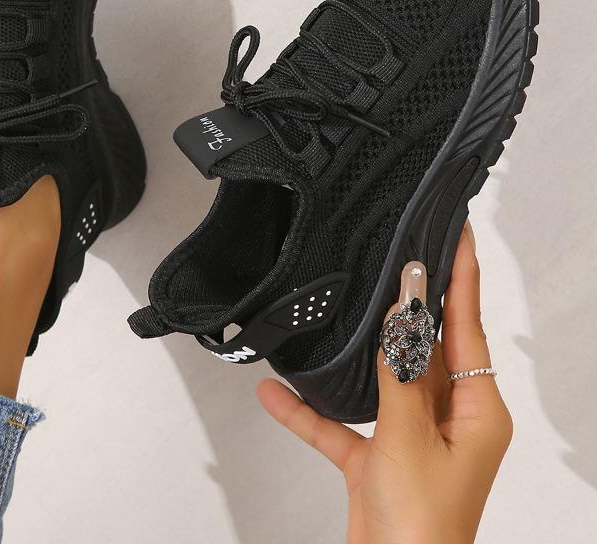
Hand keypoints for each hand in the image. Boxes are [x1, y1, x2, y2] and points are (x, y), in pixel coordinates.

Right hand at [257, 222, 511, 543]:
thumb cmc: (421, 528)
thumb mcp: (408, 439)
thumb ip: (400, 372)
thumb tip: (402, 314)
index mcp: (475, 412)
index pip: (466, 327)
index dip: (462, 277)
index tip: (457, 235)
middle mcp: (447, 419)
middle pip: (425, 345)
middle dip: (410, 300)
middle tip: (402, 250)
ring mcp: (410, 437)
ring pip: (382, 377)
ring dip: (357, 349)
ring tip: (352, 299)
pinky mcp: (377, 458)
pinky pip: (340, 422)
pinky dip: (310, 409)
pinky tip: (274, 391)